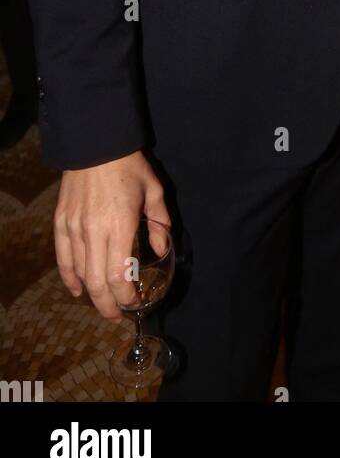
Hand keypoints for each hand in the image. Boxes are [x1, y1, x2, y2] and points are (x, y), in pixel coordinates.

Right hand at [54, 151, 171, 320]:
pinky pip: (62, 258)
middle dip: (108, 305)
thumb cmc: (129, 166)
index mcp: (119, 225)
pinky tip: (77, 290)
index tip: (135, 302)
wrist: (95, 143)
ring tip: (104, 303)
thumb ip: (159, 222)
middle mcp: (93, 232)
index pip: (118, 275)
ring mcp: (73, 228)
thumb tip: (161, 248)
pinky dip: (69, 278)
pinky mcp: (60, 222)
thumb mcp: (153, 190)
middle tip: (118, 314)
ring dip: (92, 294)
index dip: (126, 296)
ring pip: (79, 274)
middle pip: (97, 283)